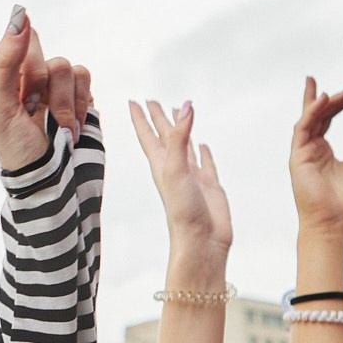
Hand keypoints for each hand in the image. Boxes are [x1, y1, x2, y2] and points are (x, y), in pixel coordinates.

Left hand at [0, 0, 86, 169]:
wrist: (49, 176)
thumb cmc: (12, 146)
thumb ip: (6, 61)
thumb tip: (20, 17)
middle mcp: (10, 65)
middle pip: (27, 40)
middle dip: (32, 75)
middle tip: (27, 108)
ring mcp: (42, 73)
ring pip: (59, 59)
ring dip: (58, 97)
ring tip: (47, 122)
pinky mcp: (72, 83)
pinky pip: (81, 73)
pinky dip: (77, 101)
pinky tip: (67, 123)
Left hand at [127, 99, 230, 257]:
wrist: (201, 241)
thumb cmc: (183, 211)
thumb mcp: (176, 169)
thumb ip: (179, 138)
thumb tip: (185, 106)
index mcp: (161, 164)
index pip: (148, 135)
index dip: (140, 118)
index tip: (133, 100)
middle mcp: (175, 168)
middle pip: (165, 136)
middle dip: (158, 118)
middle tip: (152, 100)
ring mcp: (192, 176)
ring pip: (185, 146)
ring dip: (181, 130)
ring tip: (179, 114)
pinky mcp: (209, 185)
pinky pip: (205, 163)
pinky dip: (204, 152)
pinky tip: (203, 145)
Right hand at [289, 77, 342, 234]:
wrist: (332, 220)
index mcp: (323, 149)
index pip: (329, 117)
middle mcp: (311, 147)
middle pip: (320, 114)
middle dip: (337, 98)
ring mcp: (302, 151)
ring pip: (312, 118)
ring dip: (326, 102)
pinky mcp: (297, 156)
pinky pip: (303, 128)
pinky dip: (312, 112)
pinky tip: (325, 99)